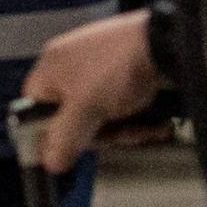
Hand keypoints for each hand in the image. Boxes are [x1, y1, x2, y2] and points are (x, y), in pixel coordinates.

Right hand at [19, 10, 162, 172]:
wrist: (170, 44)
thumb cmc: (119, 67)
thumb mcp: (85, 108)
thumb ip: (64, 138)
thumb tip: (50, 162)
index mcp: (52, 68)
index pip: (35, 110)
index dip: (51, 134)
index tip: (70, 150)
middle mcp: (75, 67)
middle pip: (76, 119)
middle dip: (102, 134)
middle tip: (117, 133)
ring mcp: (106, 71)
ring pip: (107, 117)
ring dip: (127, 130)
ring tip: (142, 127)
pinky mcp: (134, 75)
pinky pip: (129, 107)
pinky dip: (143, 119)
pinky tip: (157, 123)